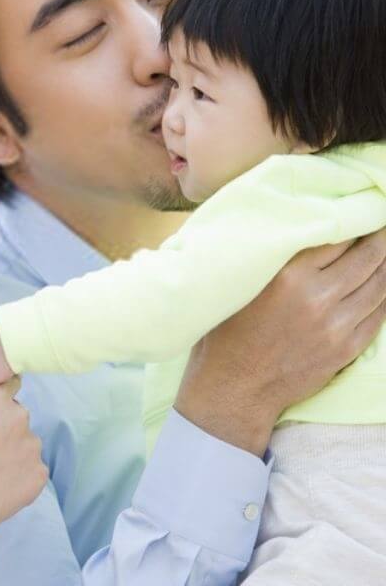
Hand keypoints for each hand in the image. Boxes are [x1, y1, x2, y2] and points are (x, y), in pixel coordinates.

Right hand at [175, 229, 385, 456]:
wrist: (235, 387)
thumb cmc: (228, 330)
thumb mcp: (241, 284)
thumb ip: (272, 259)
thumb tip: (298, 230)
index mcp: (287, 276)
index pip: (335, 236)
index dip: (351, 222)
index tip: (356, 211)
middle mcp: (316, 297)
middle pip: (366, 256)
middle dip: (379, 238)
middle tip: (381, 224)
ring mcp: (337, 325)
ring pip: (379, 284)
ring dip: (385, 263)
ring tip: (384, 250)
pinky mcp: (347, 347)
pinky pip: (380, 313)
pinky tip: (383, 282)